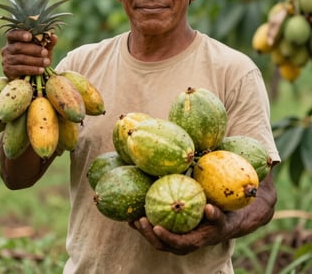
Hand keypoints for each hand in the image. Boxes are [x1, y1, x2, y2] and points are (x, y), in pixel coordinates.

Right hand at [1, 30, 57, 78]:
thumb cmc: (36, 58)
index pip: (13, 34)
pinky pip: (20, 69)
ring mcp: (6, 60)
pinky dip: (32, 69)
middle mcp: (7, 48)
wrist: (30, 76)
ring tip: (46, 62)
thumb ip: (48, 43)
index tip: (30, 36)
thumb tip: (54, 36)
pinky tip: (41, 70)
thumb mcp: (44, 50)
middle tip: (45, 52)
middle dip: (33, 49)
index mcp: (14, 39)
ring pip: (20, 58)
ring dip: (35, 60)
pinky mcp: (8, 70)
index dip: (21, 34)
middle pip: (18, 47)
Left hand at [130, 173, 276, 254]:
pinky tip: (131, 214)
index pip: (219, 226)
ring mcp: (189, 235)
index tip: (209, 208)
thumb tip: (271, 158)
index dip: (214, 220)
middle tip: (154, 227)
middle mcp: (204, 234)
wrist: (236, 216)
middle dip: (170, 239)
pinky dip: (146, 226)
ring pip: (169, 244)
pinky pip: (160, 232)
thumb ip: (253, 175)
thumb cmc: (238, 198)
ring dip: (151, 235)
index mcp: (222, 225)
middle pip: (187, 244)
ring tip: (135, 221)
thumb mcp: (248, 187)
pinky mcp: (176, 231)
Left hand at [130, 203, 234, 254]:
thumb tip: (209, 208)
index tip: (156, 227)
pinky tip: (133, 212)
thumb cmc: (220, 221)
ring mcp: (173, 240)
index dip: (166, 237)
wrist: (220, 226)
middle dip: (147, 234)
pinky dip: (143, 224)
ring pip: (154, 239)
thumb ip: (216, 215)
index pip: (177, 243)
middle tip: (139, 220)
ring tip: (131, 218)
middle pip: (160, 244)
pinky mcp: (168, 233)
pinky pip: (153, 230)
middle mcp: (180, 244)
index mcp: (192, 242)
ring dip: (142, 230)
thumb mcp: (221, 218)